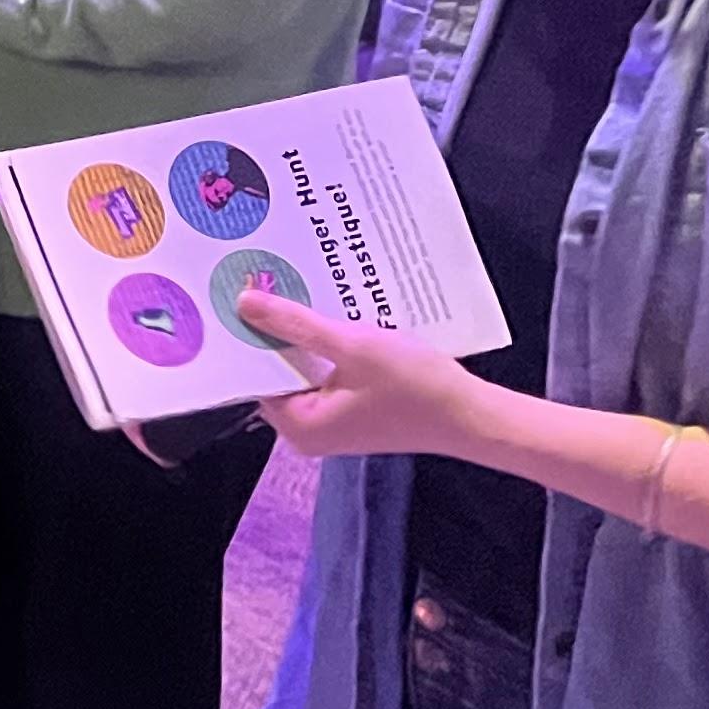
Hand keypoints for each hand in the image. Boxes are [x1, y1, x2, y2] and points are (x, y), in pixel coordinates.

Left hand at [239, 291, 496, 462]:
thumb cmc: (415, 387)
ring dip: (303, 333)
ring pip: (304, 367)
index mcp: (298, 425)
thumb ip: (297, 325)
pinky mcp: (354, 409)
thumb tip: (244, 304)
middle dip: (274, 329)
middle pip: (277, 370)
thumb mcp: (353, 346)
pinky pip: (328, 372)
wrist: (471, 416)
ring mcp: (333, 420)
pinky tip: (326, 310)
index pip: (254, 374)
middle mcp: (308, 430)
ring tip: (288, 286)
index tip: (236, 294)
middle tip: (258, 279)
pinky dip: (326, 345)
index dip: (247, 334)